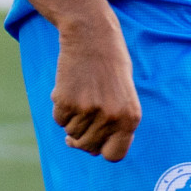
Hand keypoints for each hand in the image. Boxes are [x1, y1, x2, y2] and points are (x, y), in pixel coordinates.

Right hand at [51, 13, 141, 160]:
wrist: (92, 35)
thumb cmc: (111, 62)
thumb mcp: (125, 93)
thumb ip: (117, 122)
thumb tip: (96, 149)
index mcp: (131, 117)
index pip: (114, 155)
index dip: (103, 150)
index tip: (97, 143)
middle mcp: (111, 118)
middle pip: (89, 147)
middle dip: (83, 137)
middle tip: (84, 114)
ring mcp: (88, 111)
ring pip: (72, 133)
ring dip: (73, 119)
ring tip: (82, 93)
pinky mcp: (66, 103)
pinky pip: (59, 119)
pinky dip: (61, 108)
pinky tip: (70, 87)